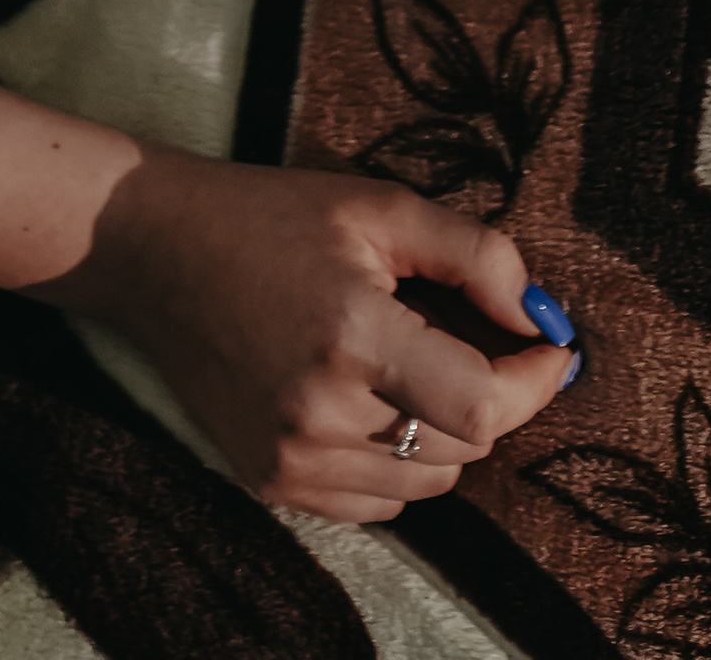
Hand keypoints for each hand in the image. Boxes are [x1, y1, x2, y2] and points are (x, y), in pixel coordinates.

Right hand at [71, 154, 575, 521]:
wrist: (158, 252)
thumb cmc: (274, 217)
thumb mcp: (380, 207)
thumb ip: (475, 257)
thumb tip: (540, 316)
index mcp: (354, 335)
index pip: (483, 406)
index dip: (534, 382)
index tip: (552, 348)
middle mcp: (322, 413)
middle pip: (463, 447)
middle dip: (492, 397)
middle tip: (479, 340)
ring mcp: (291, 458)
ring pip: (426, 482)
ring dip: (446, 432)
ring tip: (420, 366)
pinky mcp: (270, 482)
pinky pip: (375, 502)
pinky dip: (397, 465)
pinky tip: (375, 403)